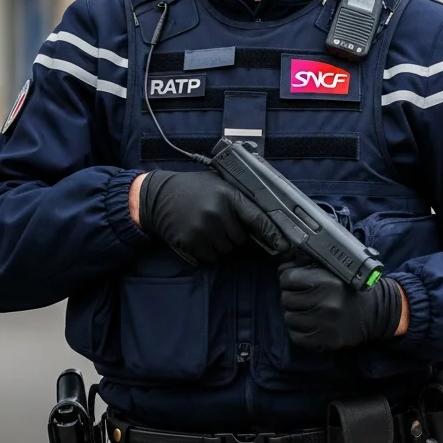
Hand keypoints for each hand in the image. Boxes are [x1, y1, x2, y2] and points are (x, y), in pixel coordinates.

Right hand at [136, 169, 287, 264]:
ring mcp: (203, 229)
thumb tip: (266, 223)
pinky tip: (200, 238)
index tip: (284, 246)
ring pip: (227, 251)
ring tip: (210, 230)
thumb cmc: (194, 189)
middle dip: (237, 237)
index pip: (257, 218)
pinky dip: (209, 252)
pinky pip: (211, 257)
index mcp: (228, 195)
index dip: (272, 234)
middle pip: (241, 240)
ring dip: (223, 246)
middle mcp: (217, 212)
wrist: (157, 196)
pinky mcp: (191, 242)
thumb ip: (239, 201)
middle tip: (223, 226)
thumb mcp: (218, 185)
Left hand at [279, 263, 403, 351]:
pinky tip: (310, 323)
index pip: (288, 278)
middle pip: (286, 298)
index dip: (288, 278)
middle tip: (303, 296)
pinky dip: (299, 330)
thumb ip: (308, 267)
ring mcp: (325, 324)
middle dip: (292, 296)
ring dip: (294, 313)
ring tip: (307, 310)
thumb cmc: (350, 290)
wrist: (375, 313)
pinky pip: (296, 336)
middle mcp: (326, 303)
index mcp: (328, 282)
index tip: (294, 281)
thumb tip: (281, 268)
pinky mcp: (325, 341)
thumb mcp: (333, 271)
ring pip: (288, 318)